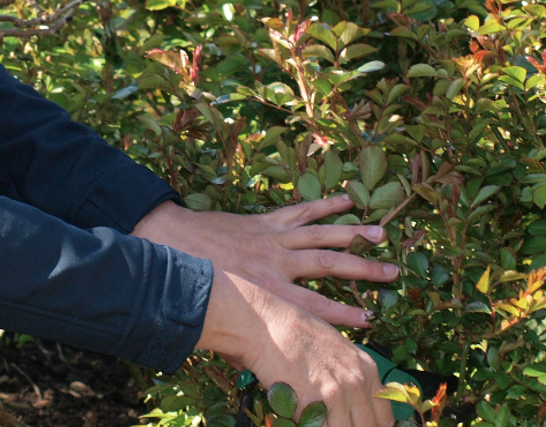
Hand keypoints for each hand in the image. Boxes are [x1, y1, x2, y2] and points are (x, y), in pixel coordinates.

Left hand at [131, 194, 398, 327]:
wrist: (170, 241)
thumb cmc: (195, 282)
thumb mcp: (221, 317)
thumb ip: (246, 339)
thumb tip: (267, 364)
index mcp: (268, 291)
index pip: (315, 306)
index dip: (344, 314)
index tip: (371, 319)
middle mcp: (276, 263)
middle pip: (329, 266)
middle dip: (363, 270)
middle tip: (394, 274)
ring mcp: (272, 239)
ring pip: (320, 235)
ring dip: (351, 233)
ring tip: (381, 234)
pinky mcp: (264, 220)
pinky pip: (300, 211)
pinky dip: (323, 204)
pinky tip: (347, 199)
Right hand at [200, 271, 394, 426]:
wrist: (263, 324)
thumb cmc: (293, 332)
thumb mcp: (335, 349)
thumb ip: (351, 376)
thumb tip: (356, 405)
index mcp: (367, 369)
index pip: (383, 417)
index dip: (369, 426)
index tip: (354, 424)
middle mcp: (357, 383)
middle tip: (329, 421)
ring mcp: (336, 395)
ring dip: (325, 426)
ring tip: (311, 416)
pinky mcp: (312, 405)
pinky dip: (306, 424)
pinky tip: (296, 411)